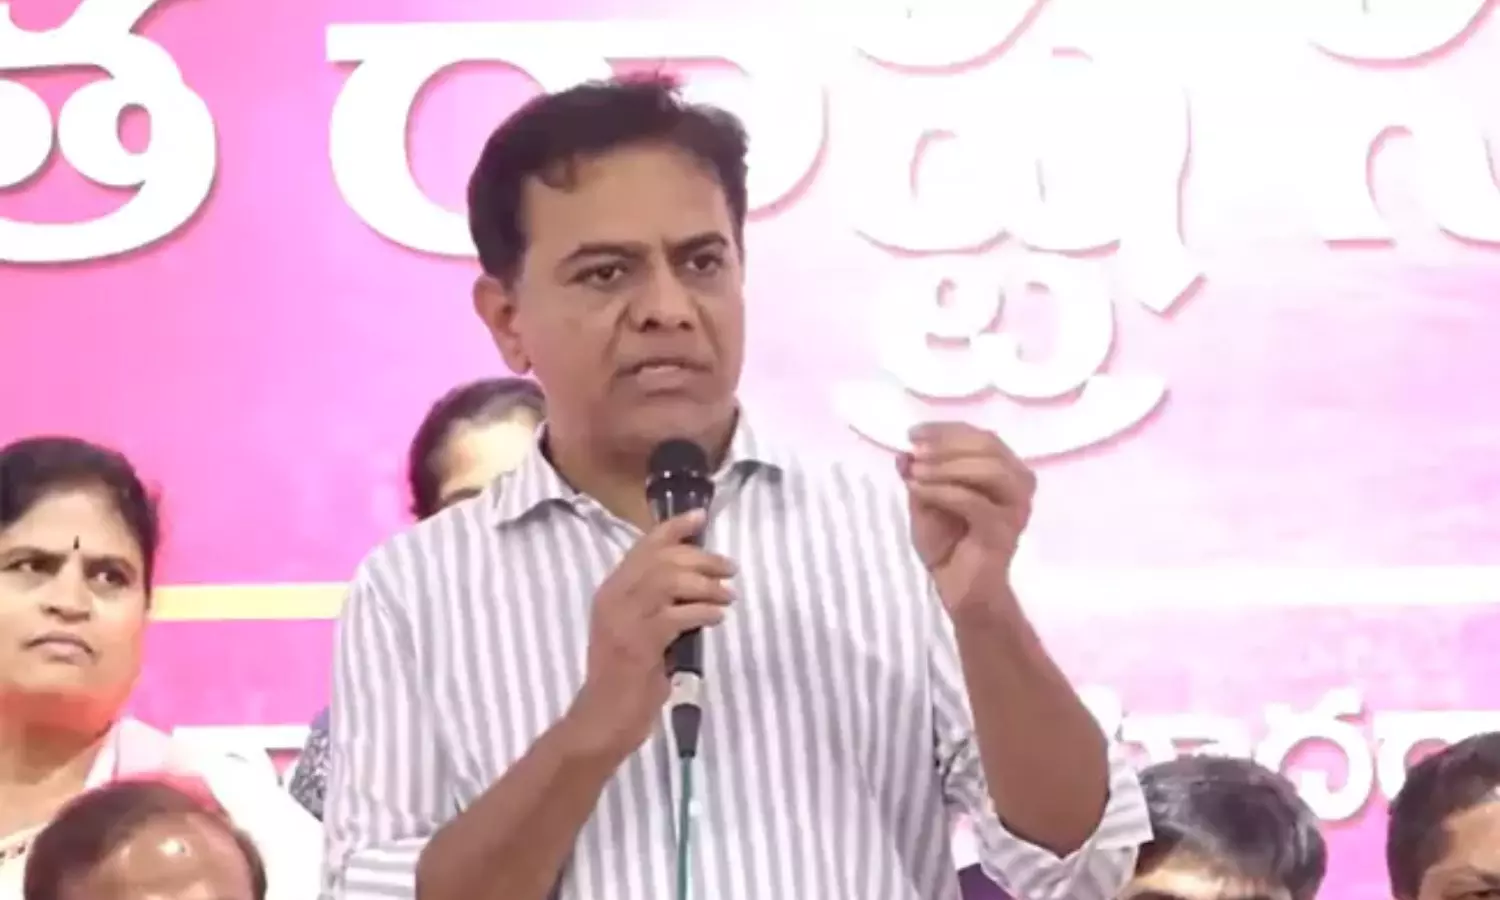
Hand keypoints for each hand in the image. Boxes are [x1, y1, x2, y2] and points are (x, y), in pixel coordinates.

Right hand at [566, 509, 735, 761]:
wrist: (604, 717)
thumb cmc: (627, 676)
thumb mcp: (639, 629)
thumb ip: (656, 603)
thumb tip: (696, 579)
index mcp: (611, 591)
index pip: (642, 546)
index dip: (673, 528)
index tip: (700, 517)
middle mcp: (613, 598)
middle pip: (661, 559)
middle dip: (701, 558)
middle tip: (729, 568)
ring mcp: (623, 621)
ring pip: (669, 581)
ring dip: (706, 584)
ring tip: (728, 596)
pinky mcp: (638, 644)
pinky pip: (676, 616)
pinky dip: (702, 611)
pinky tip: (717, 616)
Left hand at [898, 422, 1034, 615]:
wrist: (959, 589)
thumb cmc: (947, 542)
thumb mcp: (925, 500)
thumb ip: (920, 474)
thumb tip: (904, 452)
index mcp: (1005, 470)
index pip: (981, 436)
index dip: (946, 430)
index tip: (913, 433)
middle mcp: (1018, 484)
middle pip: (989, 446)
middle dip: (947, 444)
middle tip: (914, 451)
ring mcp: (1016, 507)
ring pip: (989, 469)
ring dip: (946, 465)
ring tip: (915, 471)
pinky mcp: (1004, 531)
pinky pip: (973, 501)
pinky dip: (942, 490)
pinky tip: (917, 490)